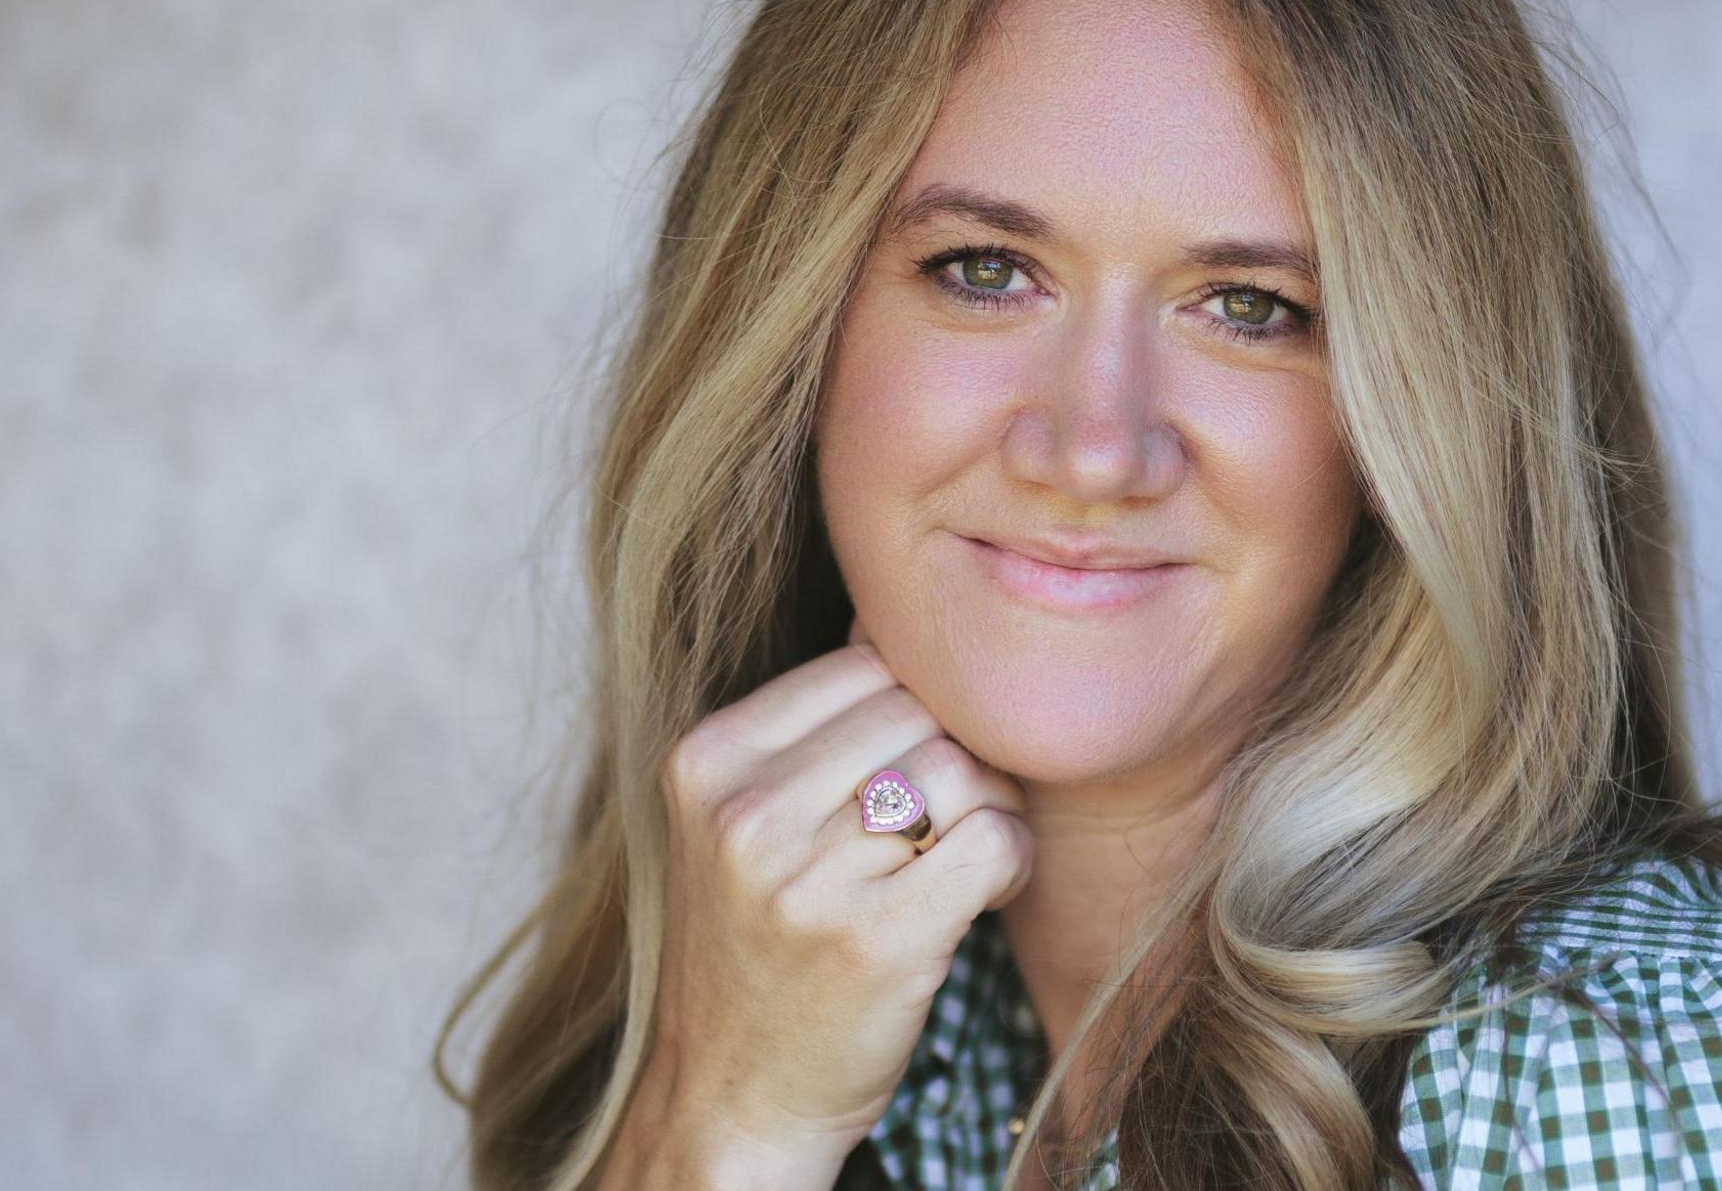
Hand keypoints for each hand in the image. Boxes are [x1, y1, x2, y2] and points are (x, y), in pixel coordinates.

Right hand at [632, 615, 1033, 1176]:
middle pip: (920, 712)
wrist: (730, 1101)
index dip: (917, 707)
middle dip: (960, 755)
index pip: (863, 666)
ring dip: (991, 809)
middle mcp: (746, 813)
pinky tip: (986, 891)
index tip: (915, 765)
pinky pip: (994, 841)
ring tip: (963, 858)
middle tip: (952, 818)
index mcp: (708, 762)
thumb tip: (905, 621)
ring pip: (961, 772)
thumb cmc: (759, 948)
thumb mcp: (741, 822)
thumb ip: (811, 729)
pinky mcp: (878, 941)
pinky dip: (1013, 859)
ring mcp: (807, 879)